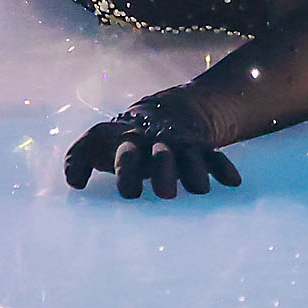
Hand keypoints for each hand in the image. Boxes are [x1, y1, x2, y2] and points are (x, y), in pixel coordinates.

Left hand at [64, 119, 241, 199]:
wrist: (164, 112)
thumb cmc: (124, 140)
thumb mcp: (99, 142)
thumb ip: (79, 158)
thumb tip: (73, 183)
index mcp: (130, 143)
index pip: (126, 154)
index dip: (126, 171)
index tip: (129, 194)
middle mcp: (156, 143)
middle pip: (161, 155)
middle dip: (163, 171)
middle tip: (165, 194)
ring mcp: (181, 145)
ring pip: (189, 156)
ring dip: (194, 171)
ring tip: (200, 189)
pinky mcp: (202, 149)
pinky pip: (216, 157)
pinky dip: (223, 168)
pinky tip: (233, 183)